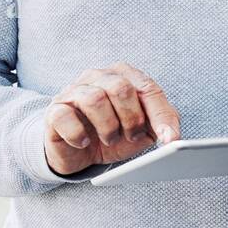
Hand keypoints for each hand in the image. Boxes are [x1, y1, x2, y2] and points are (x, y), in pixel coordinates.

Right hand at [44, 62, 181, 176]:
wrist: (76, 152)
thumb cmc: (112, 133)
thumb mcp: (141, 131)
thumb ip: (159, 126)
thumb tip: (172, 137)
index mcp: (124, 75)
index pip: (148, 88)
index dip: (161, 115)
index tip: (169, 139)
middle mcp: (98, 76)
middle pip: (121, 88)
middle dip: (132, 118)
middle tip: (132, 136)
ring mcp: (73, 91)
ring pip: (95, 99)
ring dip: (107, 127)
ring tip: (109, 139)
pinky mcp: (54, 109)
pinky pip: (66, 116)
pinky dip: (79, 134)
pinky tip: (84, 142)